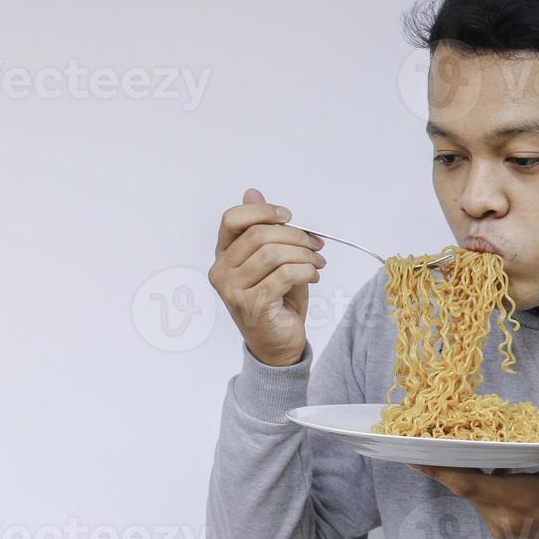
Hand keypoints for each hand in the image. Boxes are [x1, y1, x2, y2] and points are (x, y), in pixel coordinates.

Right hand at [209, 188, 327, 366]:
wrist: (278, 345)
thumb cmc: (276, 301)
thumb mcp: (271, 260)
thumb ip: (263, 228)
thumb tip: (252, 192)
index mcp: (223, 256)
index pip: (232, 219)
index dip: (262, 211)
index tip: (288, 216)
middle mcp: (221, 272)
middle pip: (259, 235)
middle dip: (295, 236)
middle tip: (315, 245)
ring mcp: (233, 290)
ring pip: (274, 253)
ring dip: (304, 255)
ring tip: (316, 263)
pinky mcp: (253, 304)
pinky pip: (286, 275)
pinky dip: (307, 271)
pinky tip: (314, 277)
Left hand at [409, 450, 538, 538]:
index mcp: (519, 501)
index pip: (469, 485)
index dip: (441, 471)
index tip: (414, 456)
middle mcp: (503, 517)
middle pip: (464, 487)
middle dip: (446, 464)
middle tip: (428, 437)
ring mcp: (502, 525)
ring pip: (474, 494)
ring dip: (465, 472)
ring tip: (458, 444)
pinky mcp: (504, 527)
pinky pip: (484, 500)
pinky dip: (481, 482)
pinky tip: (489, 464)